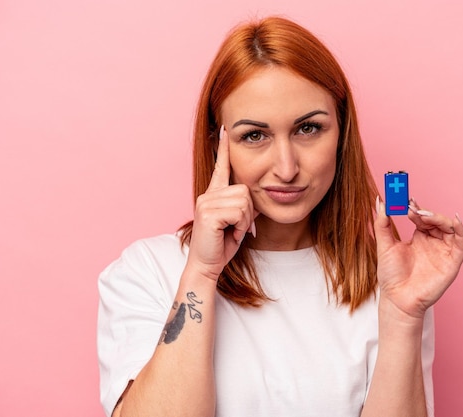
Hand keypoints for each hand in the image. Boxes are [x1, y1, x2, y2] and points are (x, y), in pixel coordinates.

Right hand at [187, 126, 256, 280]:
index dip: (223, 148)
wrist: (207, 265)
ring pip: (244, 202)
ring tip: (231, 231)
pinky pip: (239, 213)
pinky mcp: (208, 213)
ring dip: (244, 221)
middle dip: (248, 213)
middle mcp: (207, 194)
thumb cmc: (221, 245)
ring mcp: (206, 202)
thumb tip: (256, 196)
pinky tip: (228, 234)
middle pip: (245, 190)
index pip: (220, 166)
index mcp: (213, 194)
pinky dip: (240, 226)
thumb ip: (244, 206)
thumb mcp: (237, 222)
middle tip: (236, 228)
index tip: (225, 129)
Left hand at [374, 197, 462, 318]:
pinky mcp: (452, 261)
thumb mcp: (384, 245)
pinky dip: (461, 228)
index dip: (415, 207)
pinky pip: (461, 242)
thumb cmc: (391, 276)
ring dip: (438, 217)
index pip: (422, 216)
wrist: (398, 299)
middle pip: (436, 219)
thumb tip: (380, 201)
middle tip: (412, 208)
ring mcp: (443, 251)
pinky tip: (454, 219)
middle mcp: (433, 242)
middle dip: (425, 212)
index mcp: (419, 237)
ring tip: (423, 215)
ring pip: (449, 227)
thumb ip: (382, 223)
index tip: (405, 201)